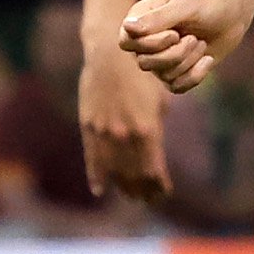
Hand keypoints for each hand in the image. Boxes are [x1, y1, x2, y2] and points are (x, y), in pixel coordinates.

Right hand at [79, 28, 174, 201]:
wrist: (112, 52)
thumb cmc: (143, 73)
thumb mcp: (160, 102)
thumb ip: (156, 130)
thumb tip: (154, 153)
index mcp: (147, 131)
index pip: (154, 172)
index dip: (159, 187)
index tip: (164, 193)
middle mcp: (124, 137)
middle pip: (134, 177)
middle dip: (143, 192)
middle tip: (149, 200)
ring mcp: (104, 133)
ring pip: (113, 172)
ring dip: (124, 188)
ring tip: (132, 197)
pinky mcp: (88, 127)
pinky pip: (91, 159)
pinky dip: (96, 177)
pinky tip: (100, 190)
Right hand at [122, 0, 249, 95]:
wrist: (233, 13)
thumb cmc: (208, 2)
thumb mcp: (185, 6)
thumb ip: (157, 19)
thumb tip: (128, 28)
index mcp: (140, 18)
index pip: (127, 42)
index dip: (150, 44)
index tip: (175, 33)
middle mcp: (146, 40)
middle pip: (144, 63)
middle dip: (175, 54)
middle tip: (194, 38)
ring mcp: (160, 58)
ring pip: (163, 75)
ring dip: (189, 61)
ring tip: (201, 43)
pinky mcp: (176, 72)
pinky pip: (177, 87)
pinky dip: (195, 75)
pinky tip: (207, 59)